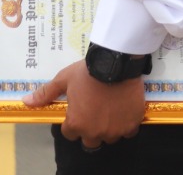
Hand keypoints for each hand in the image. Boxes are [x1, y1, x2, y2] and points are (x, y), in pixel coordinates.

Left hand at [24, 61, 145, 148]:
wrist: (116, 64)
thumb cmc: (87, 72)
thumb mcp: (63, 80)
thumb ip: (46, 93)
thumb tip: (26, 102)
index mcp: (76, 124)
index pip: (71, 134)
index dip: (75, 123)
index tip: (81, 112)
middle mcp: (94, 131)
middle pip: (91, 141)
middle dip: (92, 130)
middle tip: (97, 114)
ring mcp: (114, 128)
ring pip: (111, 137)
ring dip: (111, 129)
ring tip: (113, 113)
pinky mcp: (132, 122)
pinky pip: (130, 131)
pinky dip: (128, 124)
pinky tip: (127, 113)